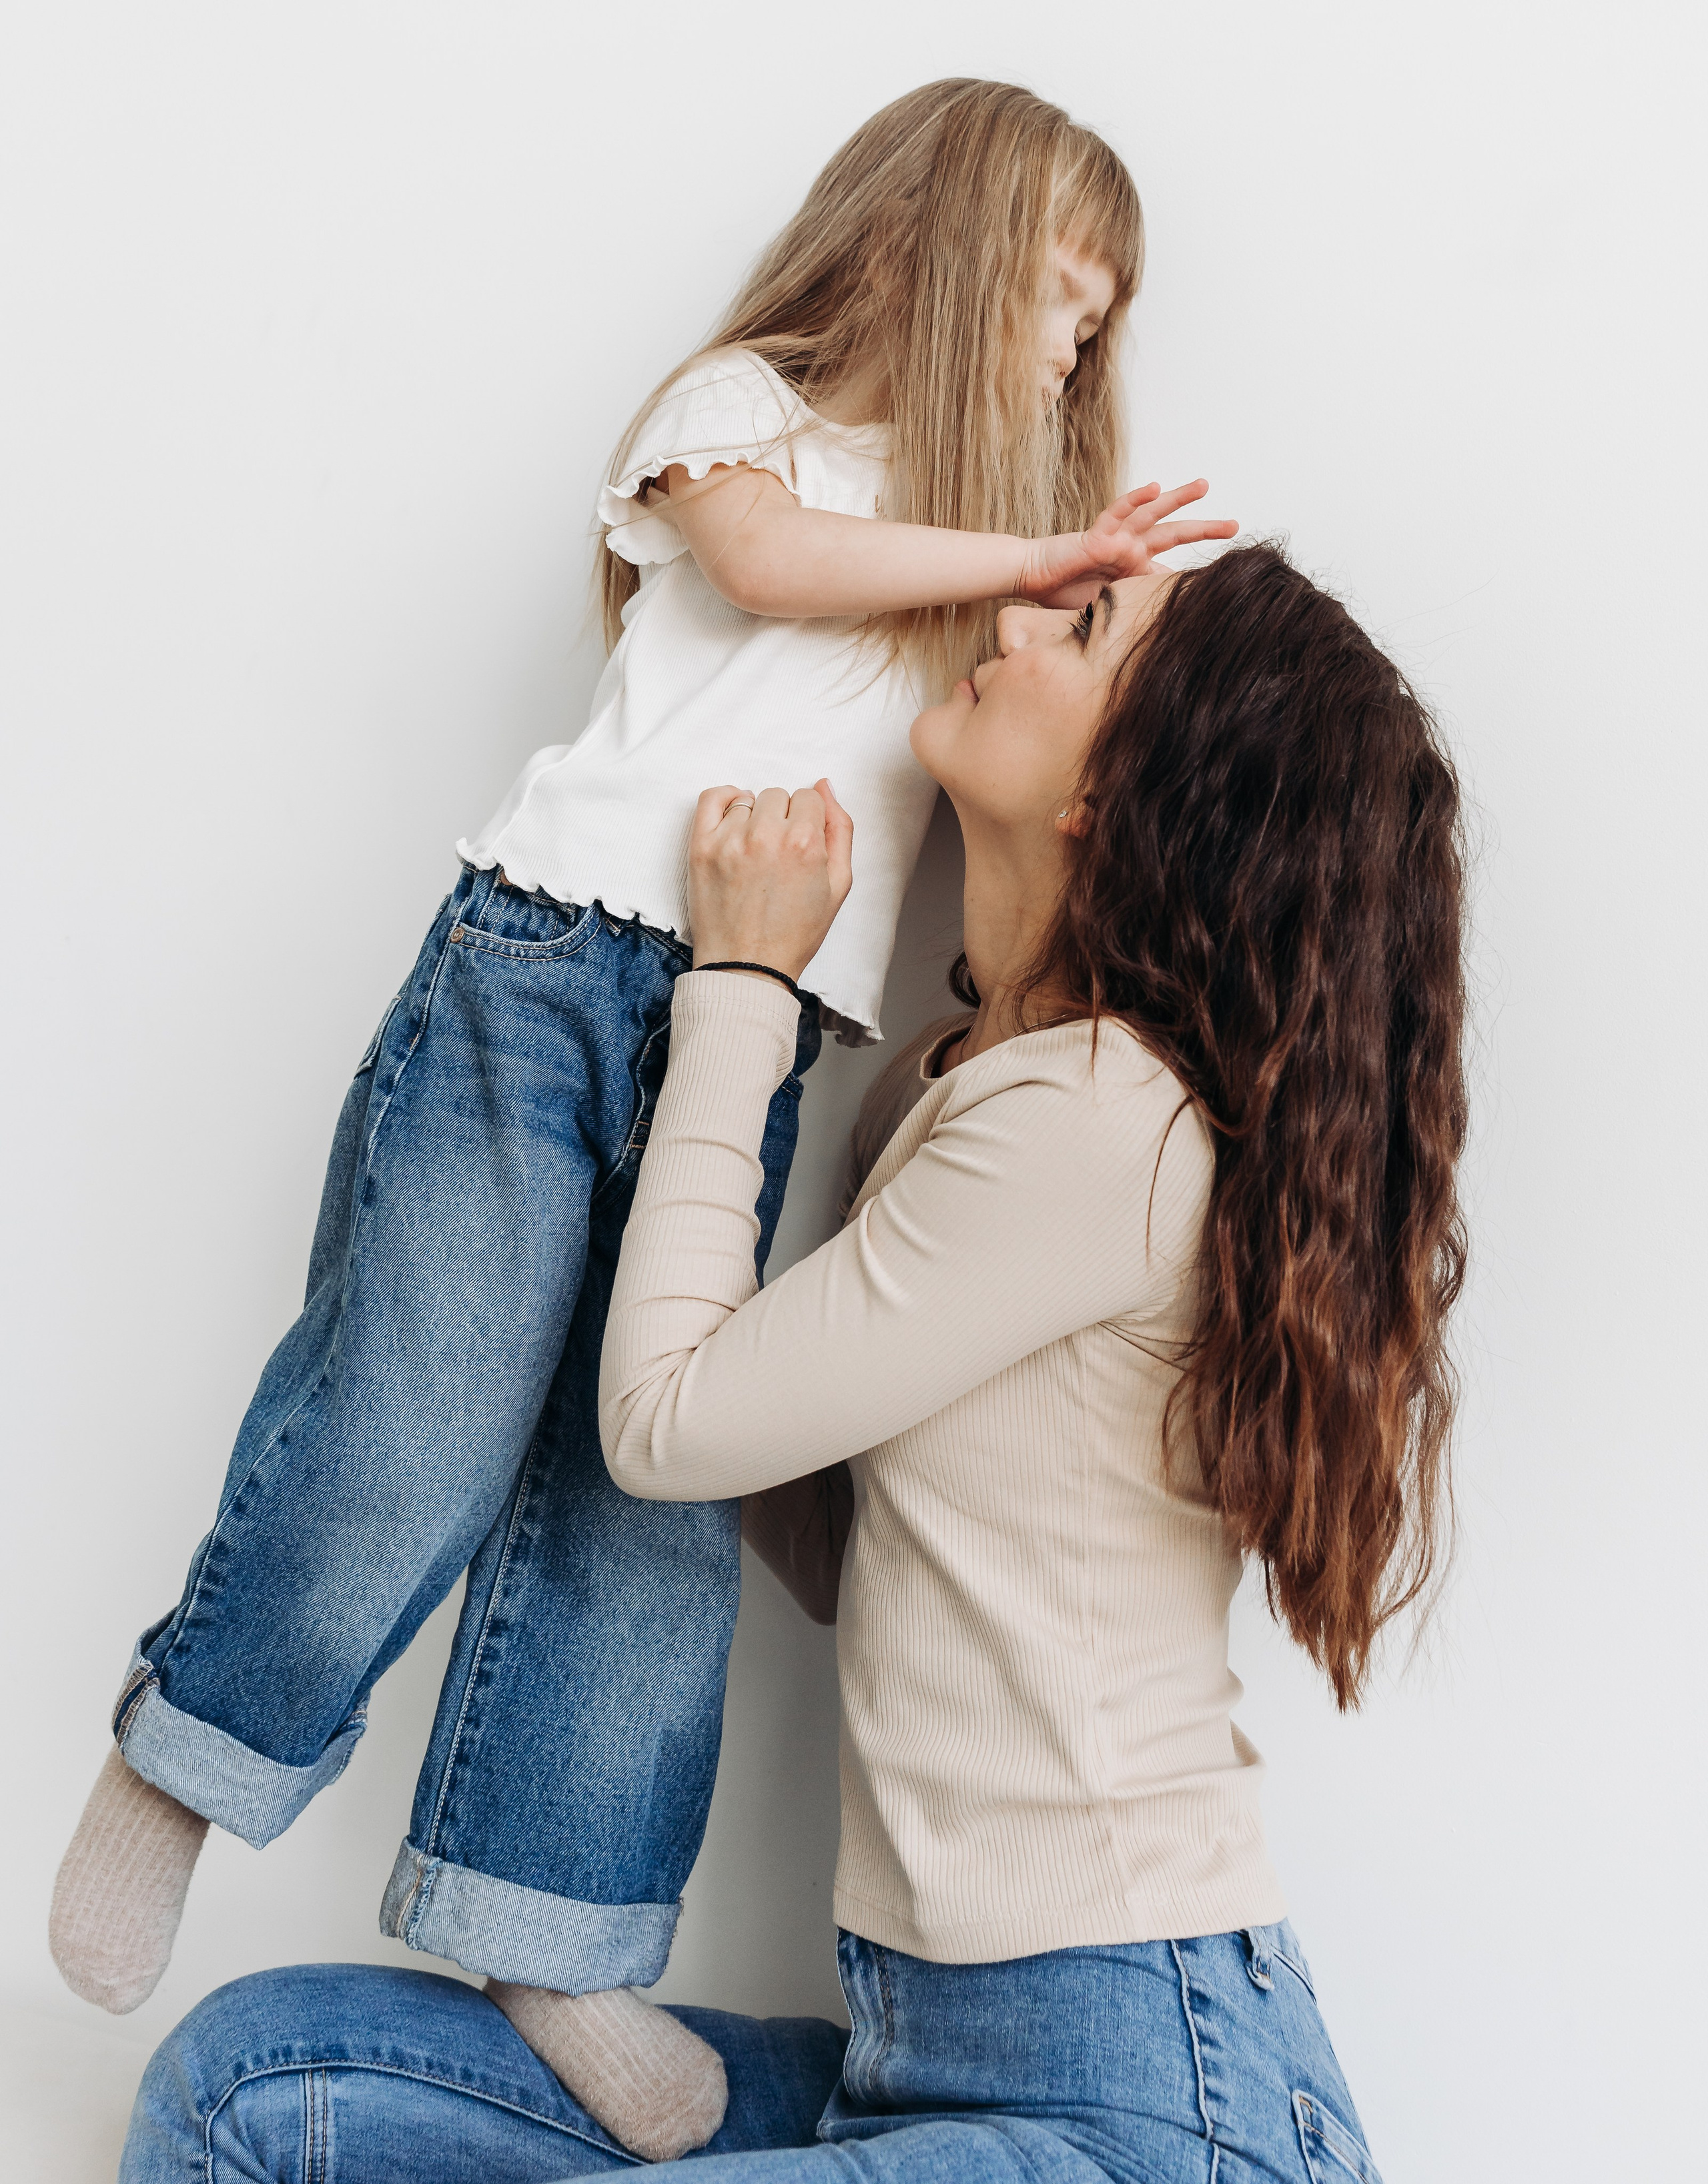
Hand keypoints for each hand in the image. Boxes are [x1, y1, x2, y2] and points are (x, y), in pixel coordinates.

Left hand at [688, 779, 853, 983]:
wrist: (747, 966)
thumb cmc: (794, 933)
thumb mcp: (839, 886)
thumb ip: (839, 829)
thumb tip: (824, 786)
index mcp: (805, 843)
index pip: (808, 797)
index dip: (807, 820)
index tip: (800, 845)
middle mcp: (767, 836)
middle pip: (778, 796)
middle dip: (782, 818)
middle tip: (777, 854)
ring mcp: (730, 840)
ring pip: (748, 800)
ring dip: (754, 818)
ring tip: (755, 851)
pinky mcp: (701, 847)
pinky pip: (712, 798)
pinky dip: (725, 799)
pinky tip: (733, 818)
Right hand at [1015, 480, 1237, 608]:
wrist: (1031, 578)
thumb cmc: (1061, 592)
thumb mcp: (1104, 608)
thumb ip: (1128, 610)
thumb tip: (1154, 631)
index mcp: (1134, 569)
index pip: (1170, 568)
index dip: (1192, 574)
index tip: (1223, 578)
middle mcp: (1130, 549)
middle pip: (1175, 535)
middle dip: (1205, 530)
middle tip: (1234, 525)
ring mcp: (1116, 538)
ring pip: (1153, 514)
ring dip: (1178, 499)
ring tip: (1204, 486)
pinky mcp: (1097, 534)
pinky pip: (1118, 512)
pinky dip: (1136, 499)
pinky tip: (1154, 487)